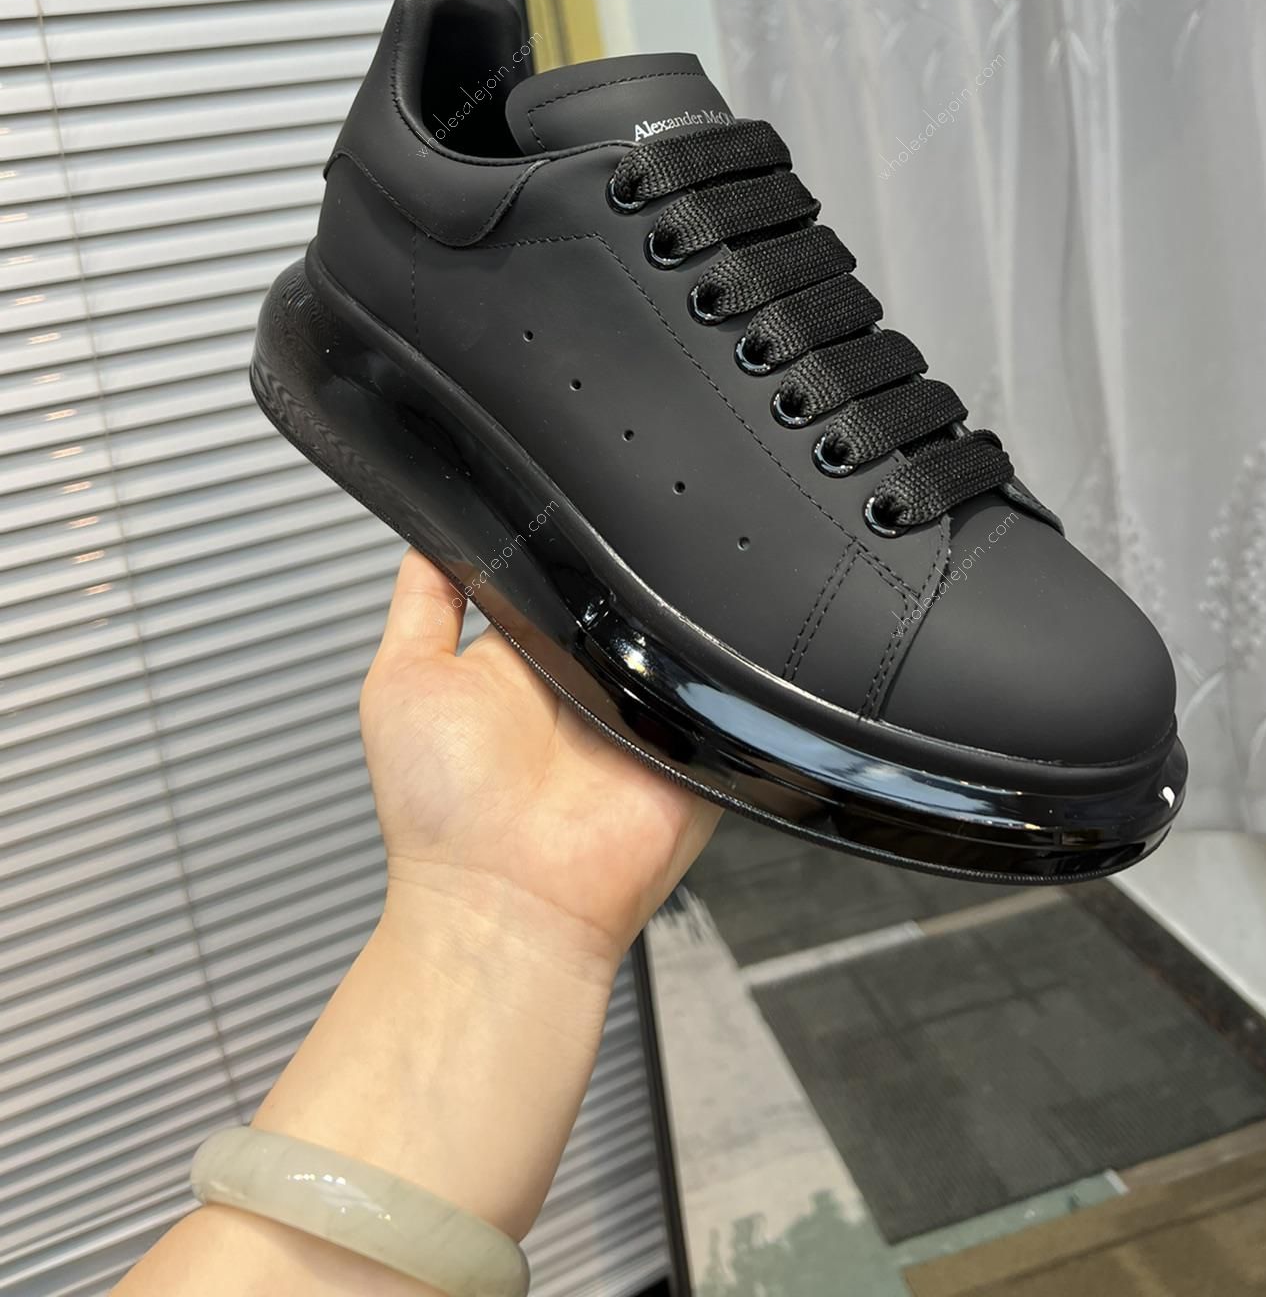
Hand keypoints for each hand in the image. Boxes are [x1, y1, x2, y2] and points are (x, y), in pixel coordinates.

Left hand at [360, 551, 719, 976]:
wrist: (504, 902)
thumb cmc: (439, 814)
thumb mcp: (402, 681)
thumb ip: (422, 601)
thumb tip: (431, 529)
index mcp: (526, 654)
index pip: (560, 570)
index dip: (564, 538)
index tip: (570, 499)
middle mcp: (589, 677)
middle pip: (627, 591)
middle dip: (627, 568)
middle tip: (616, 555)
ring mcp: (647, 711)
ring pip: (681, 629)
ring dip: (671, 617)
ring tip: (647, 615)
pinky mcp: (700, 744)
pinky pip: (728, 689)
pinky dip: (717, 670)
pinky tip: (692, 657)